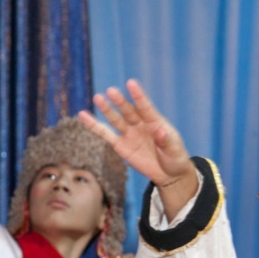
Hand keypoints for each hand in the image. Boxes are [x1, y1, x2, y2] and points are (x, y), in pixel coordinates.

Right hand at [79, 80, 197, 219]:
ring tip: (98, 98)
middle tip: (111, 91)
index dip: (138, 96)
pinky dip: (94, 125)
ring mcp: (129, 133)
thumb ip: (166, 141)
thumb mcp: (175, 150)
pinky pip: (105, 134)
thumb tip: (160, 131)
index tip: (131, 83)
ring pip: (116, 119)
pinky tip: (83, 115)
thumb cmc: (175, 158)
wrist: (169, 174)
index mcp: (155, 121)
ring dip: (107, 109)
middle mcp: (140, 124)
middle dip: (120, 102)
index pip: (146, 107)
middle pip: (128, 111)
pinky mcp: (120, 145)